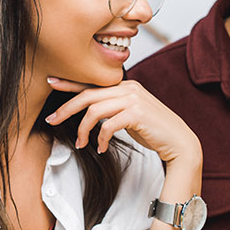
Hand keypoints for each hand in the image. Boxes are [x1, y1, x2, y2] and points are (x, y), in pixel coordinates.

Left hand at [43, 77, 201, 168]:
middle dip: (66, 108)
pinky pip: (108, 125)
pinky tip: (100, 148)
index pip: (92, 82)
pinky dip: (100, 138)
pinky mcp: (137, 114)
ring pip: (94, 110)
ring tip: (81, 143)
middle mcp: (128, 88)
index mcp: (125, 85)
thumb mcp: (129, 114)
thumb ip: (112, 108)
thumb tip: (90, 111)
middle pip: (87, 95)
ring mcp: (133, 99)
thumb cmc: (153, 130)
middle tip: (52, 120)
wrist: (178, 141)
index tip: (51, 81)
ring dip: (83, 129)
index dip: (70, 82)